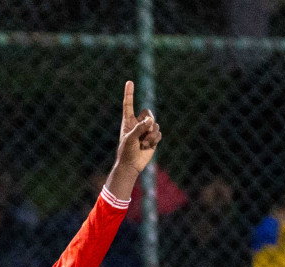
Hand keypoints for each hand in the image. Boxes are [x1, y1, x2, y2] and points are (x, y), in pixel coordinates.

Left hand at [106, 81, 161, 197]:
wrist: (131, 165)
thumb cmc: (126, 152)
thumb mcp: (130, 139)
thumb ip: (139, 128)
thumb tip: (150, 120)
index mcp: (128, 121)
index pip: (128, 105)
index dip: (129, 93)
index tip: (129, 82)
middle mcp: (137, 124)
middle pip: (148, 113)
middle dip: (148, 121)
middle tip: (144, 132)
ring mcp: (146, 130)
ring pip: (155, 125)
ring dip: (150, 135)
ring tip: (143, 144)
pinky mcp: (153, 138)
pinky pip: (159, 133)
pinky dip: (154, 140)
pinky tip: (147, 146)